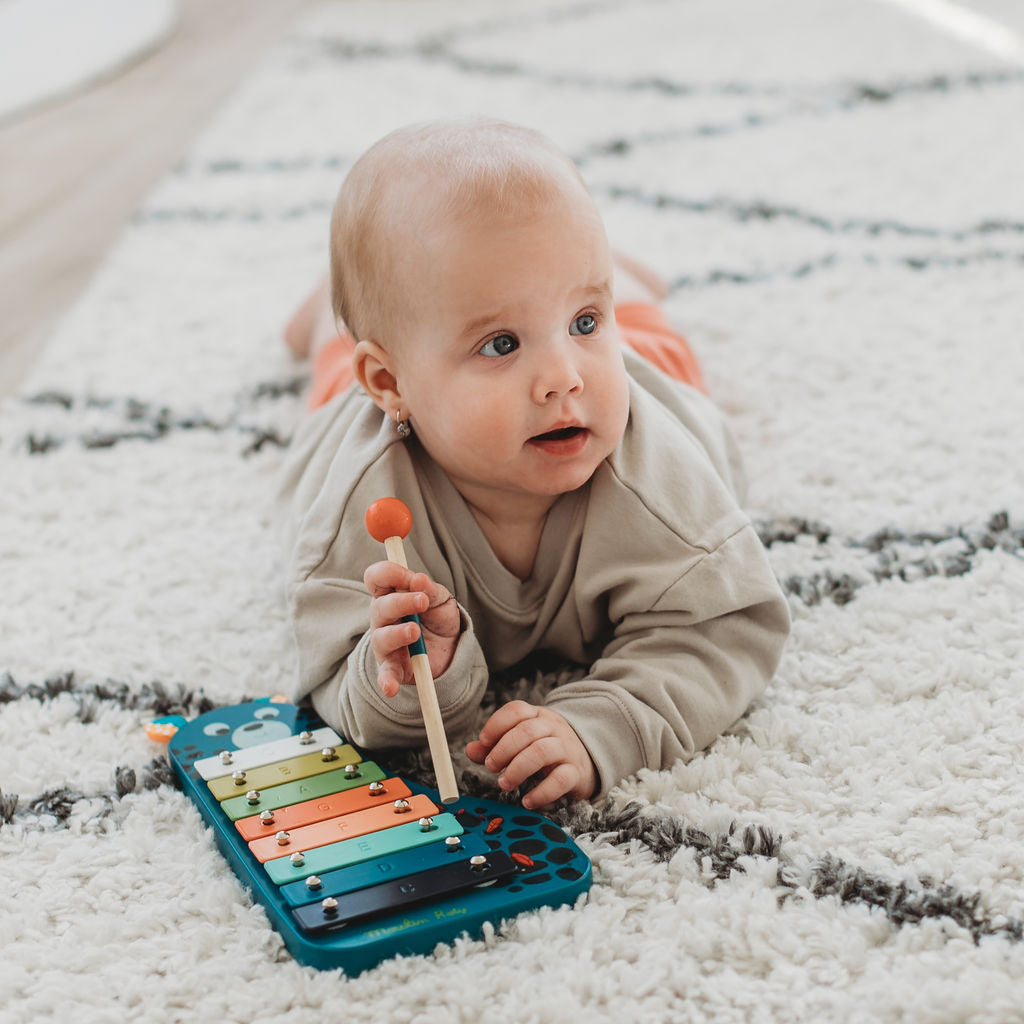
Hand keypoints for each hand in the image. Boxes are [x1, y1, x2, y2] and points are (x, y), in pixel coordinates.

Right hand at [363, 561, 460, 697]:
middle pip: (379, 607)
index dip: (388, 573)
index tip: (408, 575)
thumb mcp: (440, 599)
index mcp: (390, 595)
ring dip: (397, 634)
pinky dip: (386, 681)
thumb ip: (428, 589)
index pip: (375, 578)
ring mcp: (385, 644)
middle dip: (400, 602)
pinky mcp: (393, 668)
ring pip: (381, 638)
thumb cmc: (438, 617)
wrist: (452, 647)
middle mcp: (382, 619)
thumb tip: (418, 579)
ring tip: (415, 632)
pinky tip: (390, 688)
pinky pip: (386, 675)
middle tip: (422, 601)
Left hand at [465, 701, 596, 808]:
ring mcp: (567, 749)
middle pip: (528, 730)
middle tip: (491, 767)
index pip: (517, 710)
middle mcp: (553, 728)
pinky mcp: (576, 772)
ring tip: (504, 784)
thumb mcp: (520, 743)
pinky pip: (561, 779)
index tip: (483, 742)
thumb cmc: (544, 751)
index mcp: (537, 716)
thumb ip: (494, 747)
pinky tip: (527, 801)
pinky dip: (542, 792)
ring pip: (543, 751)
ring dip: (518, 768)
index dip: (497, 724)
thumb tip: (470, 750)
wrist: (586, 761)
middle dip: (504, 749)